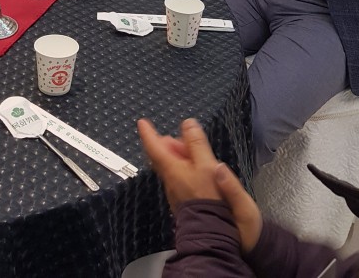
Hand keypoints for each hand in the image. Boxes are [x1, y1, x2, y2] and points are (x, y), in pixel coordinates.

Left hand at [138, 118, 262, 253]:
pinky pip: (179, 178)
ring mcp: (176, 192)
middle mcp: (170, 182)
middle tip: (175, 136)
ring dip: (177, 156)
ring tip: (190, 150)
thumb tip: (188, 124)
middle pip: (162, 158)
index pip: (154, 148)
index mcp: (172, 170)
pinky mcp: (184, 201)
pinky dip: (184, 167)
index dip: (148, 133)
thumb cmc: (212, 201)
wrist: (215, 234)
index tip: (142, 123)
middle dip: (166, 144)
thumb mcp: (207, 165)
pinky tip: (196, 168)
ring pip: (171, 168)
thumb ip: (197, 144)